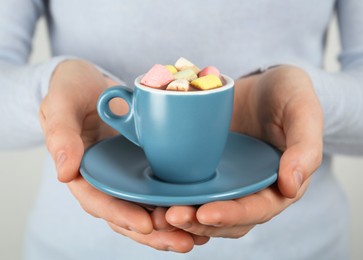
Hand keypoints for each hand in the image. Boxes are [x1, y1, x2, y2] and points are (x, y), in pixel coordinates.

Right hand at [39, 59, 206, 251]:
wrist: (91, 80)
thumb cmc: (72, 89)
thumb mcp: (61, 104)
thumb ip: (61, 135)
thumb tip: (65, 174)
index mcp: (83, 172)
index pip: (99, 202)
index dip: (121, 216)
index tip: (146, 225)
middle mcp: (106, 179)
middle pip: (128, 214)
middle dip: (155, 233)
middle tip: (185, 242)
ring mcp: (126, 174)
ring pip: (147, 207)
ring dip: (172, 226)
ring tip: (200, 236)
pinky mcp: (144, 165)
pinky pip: (160, 188)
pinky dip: (177, 202)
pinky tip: (200, 210)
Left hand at [164, 65, 322, 237]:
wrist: (264, 83)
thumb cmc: (289, 94)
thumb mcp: (303, 111)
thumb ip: (306, 147)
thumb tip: (291, 186)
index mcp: (280, 184)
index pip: (257, 209)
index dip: (232, 215)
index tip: (205, 213)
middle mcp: (253, 188)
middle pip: (227, 217)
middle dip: (200, 222)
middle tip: (172, 216)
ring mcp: (229, 180)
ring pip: (207, 209)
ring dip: (185, 217)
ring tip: (159, 214)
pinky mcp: (209, 167)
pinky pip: (193, 188)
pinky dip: (176, 197)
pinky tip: (156, 197)